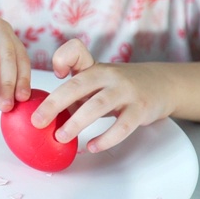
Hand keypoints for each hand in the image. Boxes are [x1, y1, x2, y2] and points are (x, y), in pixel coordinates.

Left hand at [31, 39, 173, 152]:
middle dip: (54, 103)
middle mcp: (108, 75)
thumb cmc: (119, 86)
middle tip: (37, 121)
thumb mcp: (96, 80)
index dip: (62, 59)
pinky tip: (93, 146)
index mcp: (93, 68)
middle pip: (78, 85)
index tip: (56, 73)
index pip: (76, 52)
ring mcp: (125, 91)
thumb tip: (47, 115)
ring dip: (77, 123)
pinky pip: (122, 125)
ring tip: (60, 137)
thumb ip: (73, 93)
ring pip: (97, 105)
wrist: (161, 84)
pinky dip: (107, 138)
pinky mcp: (140, 108)